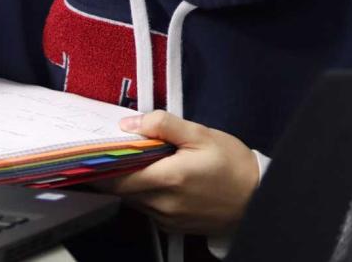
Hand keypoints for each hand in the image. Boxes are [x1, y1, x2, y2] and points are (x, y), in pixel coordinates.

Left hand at [95, 110, 259, 235]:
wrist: (256, 197)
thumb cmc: (231, 163)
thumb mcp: (201, 134)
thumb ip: (164, 125)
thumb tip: (129, 124)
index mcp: (165, 179)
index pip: (115, 178)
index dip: (101, 165)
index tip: (94, 149)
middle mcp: (160, 204)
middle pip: (122, 189)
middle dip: (116, 170)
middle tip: (118, 148)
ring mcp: (164, 219)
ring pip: (133, 199)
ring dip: (131, 181)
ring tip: (140, 160)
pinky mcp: (171, 227)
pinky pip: (147, 208)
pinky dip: (145, 192)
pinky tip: (159, 177)